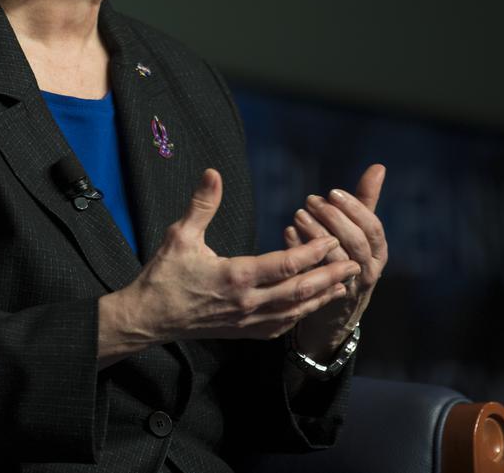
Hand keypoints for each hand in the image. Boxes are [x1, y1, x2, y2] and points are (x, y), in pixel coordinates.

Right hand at [98, 168, 360, 364]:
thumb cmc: (164, 275)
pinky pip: (280, 326)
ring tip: (343, 283)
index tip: (333, 239)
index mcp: (235, 276)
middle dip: (329, 276)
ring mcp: (247, 321)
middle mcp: (247, 302)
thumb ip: (202, 204)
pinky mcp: (243, 332)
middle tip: (354, 263)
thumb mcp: (180, 235)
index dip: (313, 252)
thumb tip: (213, 172)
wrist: (148, 318)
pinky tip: (310, 305)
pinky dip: (300, 315)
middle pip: (299, 291)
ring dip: (321, 297)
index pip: (285, 264)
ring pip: (294, 311)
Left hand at [284, 164, 387, 359]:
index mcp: (379, 252)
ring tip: (298, 214)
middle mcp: (368, 270)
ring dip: (315, 235)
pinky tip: (288, 232)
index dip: (354, 209)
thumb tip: (378, 167)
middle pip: (356, 243)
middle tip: (311, 200)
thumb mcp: (360, 231)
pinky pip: (312, 274)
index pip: (373, 228)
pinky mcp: (325, 297)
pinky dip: (299, 252)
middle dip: (333, 219)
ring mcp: (348, 286)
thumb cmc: (349, 257)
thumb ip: (365, 200)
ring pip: (335, 260)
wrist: (338, 310)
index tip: (333, 192)